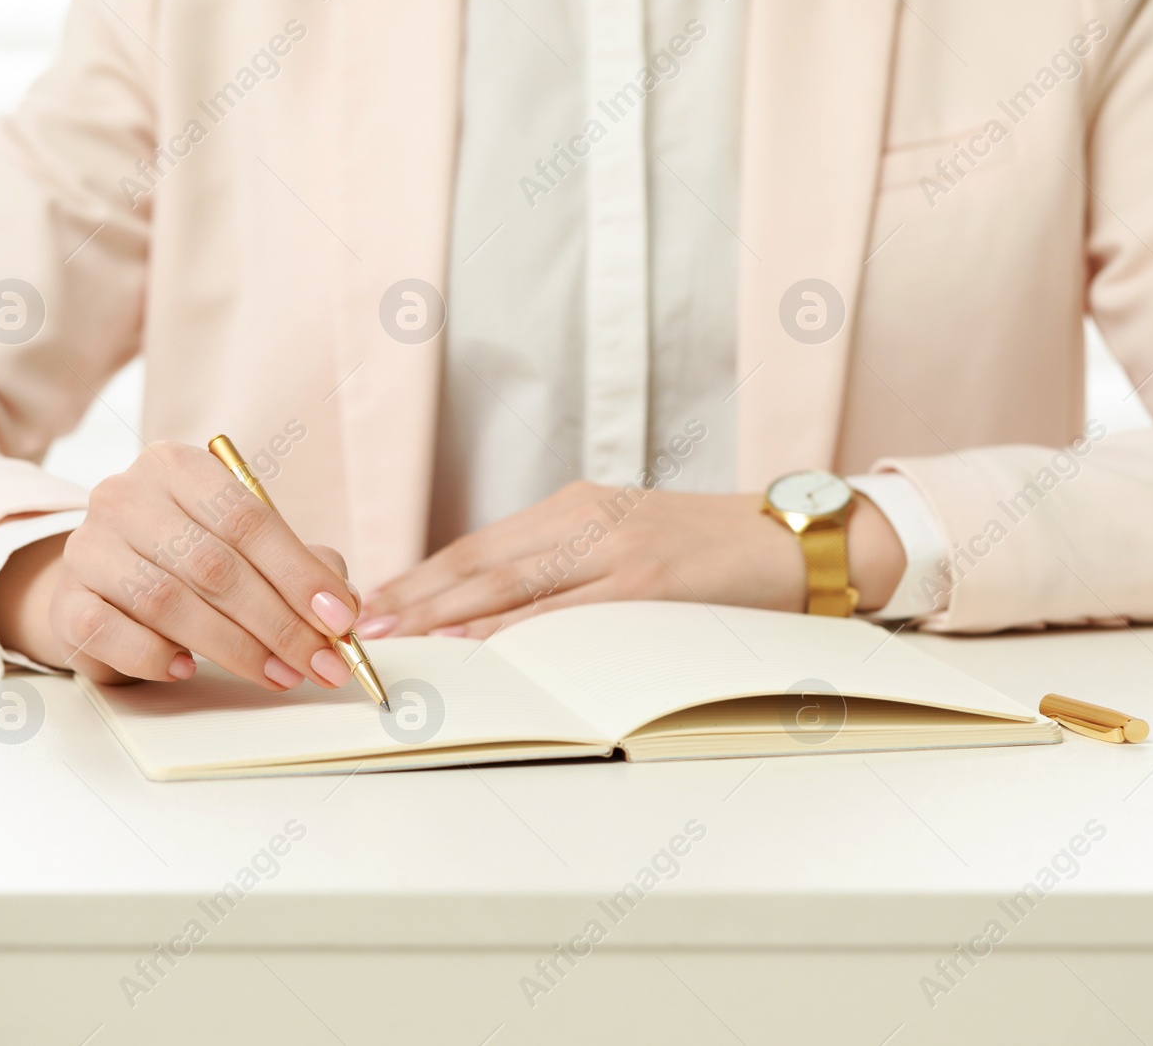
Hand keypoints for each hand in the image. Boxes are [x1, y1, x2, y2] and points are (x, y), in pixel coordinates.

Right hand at [0, 442, 361, 689]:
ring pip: (167, 601)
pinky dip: (155, 656)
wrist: (102, 583)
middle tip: (320, 662)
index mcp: (179, 468)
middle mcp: (126, 496)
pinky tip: (187, 669)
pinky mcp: (65, 601)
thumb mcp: (248, 548)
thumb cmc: (188, 560)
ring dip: (233, 648)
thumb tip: (340, 606)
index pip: (247, 519)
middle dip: (278, 623)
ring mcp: (87, 547)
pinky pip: (112, 633)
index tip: (339, 619)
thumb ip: (300, 564)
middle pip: (214, 565)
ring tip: (277, 675)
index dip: (299, 574)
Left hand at [355, 481, 905, 638]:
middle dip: (414, 599)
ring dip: (446, 617)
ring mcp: (615, 548)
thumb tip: (501, 604)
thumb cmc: (712, 547)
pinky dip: (513, 631)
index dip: (420, 576)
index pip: (480, 545)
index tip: (373, 602)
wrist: (793, 539)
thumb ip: (572, 559)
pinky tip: (477, 647)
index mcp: (577, 506)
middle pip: (480, 564)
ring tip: (396, 640)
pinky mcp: (646, 583)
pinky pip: (565, 611)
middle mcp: (586, 519)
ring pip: (510, 586)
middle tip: (358, 628)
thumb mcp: (631, 536)